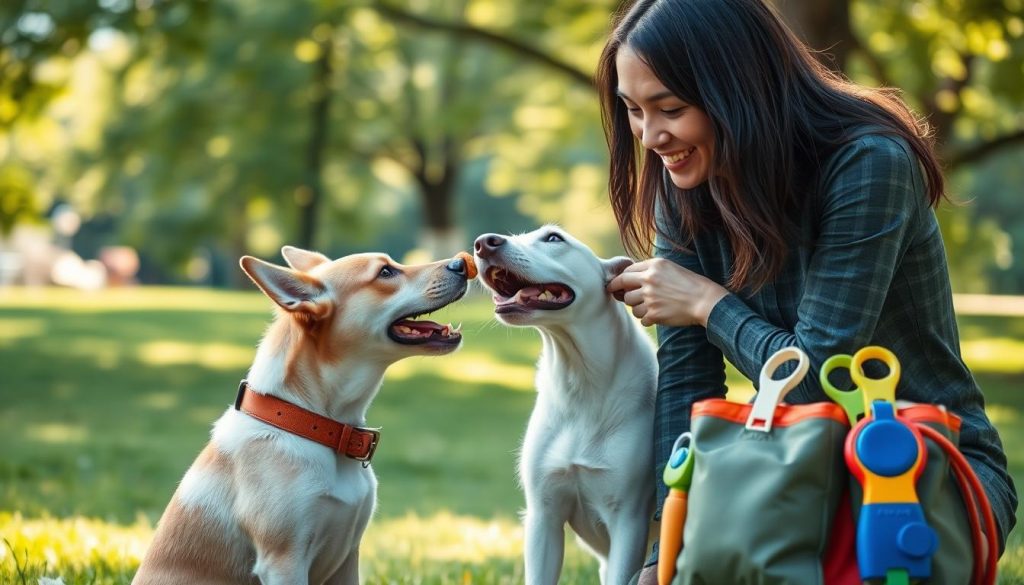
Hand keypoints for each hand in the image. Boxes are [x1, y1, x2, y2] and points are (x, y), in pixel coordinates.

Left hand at [606, 258, 728, 327]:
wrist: (705, 301)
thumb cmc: (690, 284)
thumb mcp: (670, 268)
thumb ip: (650, 270)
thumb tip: (628, 278)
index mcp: (654, 266)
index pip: (626, 272)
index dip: (619, 280)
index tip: (616, 285)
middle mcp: (649, 280)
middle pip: (624, 288)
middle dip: (624, 294)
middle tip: (625, 297)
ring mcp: (650, 297)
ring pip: (631, 306)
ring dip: (638, 308)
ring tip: (652, 307)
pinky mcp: (654, 314)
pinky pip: (641, 319)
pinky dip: (648, 319)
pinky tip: (658, 316)